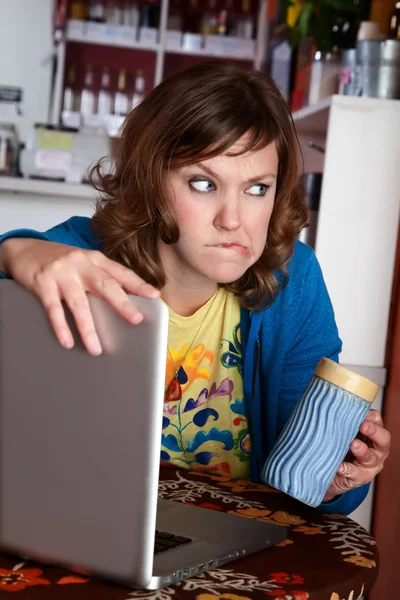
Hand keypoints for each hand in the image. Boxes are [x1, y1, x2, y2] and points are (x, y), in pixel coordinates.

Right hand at [2, 238, 159, 355]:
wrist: (25, 249)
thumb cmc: (61, 262)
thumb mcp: (84, 264)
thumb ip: (101, 279)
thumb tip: (125, 306)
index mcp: (95, 259)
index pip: (121, 272)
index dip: (138, 284)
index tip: (154, 296)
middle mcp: (81, 263)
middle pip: (105, 285)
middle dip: (121, 303)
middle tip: (135, 319)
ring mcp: (62, 272)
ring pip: (79, 303)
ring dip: (88, 328)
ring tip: (97, 349)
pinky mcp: (42, 282)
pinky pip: (53, 308)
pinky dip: (61, 326)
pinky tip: (68, 341)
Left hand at [323, 409, 389, 501]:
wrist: (332, 473)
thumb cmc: (338, 446)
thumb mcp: (342, 432)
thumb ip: (341, 421)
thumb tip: (328, 403)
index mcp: (372, 433)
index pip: (377, 421)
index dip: (371, 417)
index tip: (361, 414)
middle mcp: (376, 449)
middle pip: (383, 439)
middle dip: (374, 431)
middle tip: (363, 426)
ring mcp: (370, 465)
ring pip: (370, 457)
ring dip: (362, 450)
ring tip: (353, 445)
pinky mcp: (361, 478)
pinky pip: (355, 473)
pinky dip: (347, 469)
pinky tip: (339, 466)